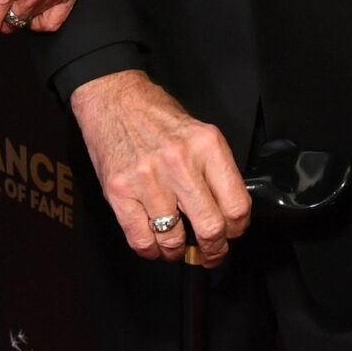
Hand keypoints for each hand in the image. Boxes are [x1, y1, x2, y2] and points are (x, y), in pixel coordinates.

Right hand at [70, 70, 249, 267]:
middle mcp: (179, 162)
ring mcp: (147, 178)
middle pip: (210, 228)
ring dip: (178, 251)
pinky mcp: (119, 191)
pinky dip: (151, 250)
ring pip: (174, 240)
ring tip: (178, 246)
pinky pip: (141, 240)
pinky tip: (154, 242)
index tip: (232, 233)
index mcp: (206, 144)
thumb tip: (227, 213)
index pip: (236, 204)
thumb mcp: (198, 132)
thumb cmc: (156, 116)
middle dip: (214, 250)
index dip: (237, 229)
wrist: (114, 97)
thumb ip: (214, 169)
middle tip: (211, 253)